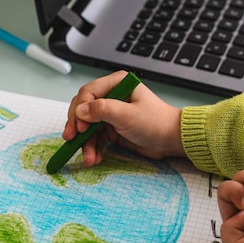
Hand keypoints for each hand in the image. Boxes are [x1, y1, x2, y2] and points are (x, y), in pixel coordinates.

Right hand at [63, 70, 184, 165]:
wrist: (171, 140)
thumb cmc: (156, 123)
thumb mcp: (128, 115)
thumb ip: (103, 110)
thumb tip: (80, 110)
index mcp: (117, 84)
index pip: (88, 92)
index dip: (80, 109)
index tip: (79, 126)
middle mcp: (112, 96)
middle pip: (84, 109)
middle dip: (77, 126)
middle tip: (72, 139)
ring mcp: (111, 113)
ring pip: (88, 127)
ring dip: (86, 143)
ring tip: (88, 158)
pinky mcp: (112, 129)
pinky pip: (96, 137)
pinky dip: (93, 148)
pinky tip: (94, 158)